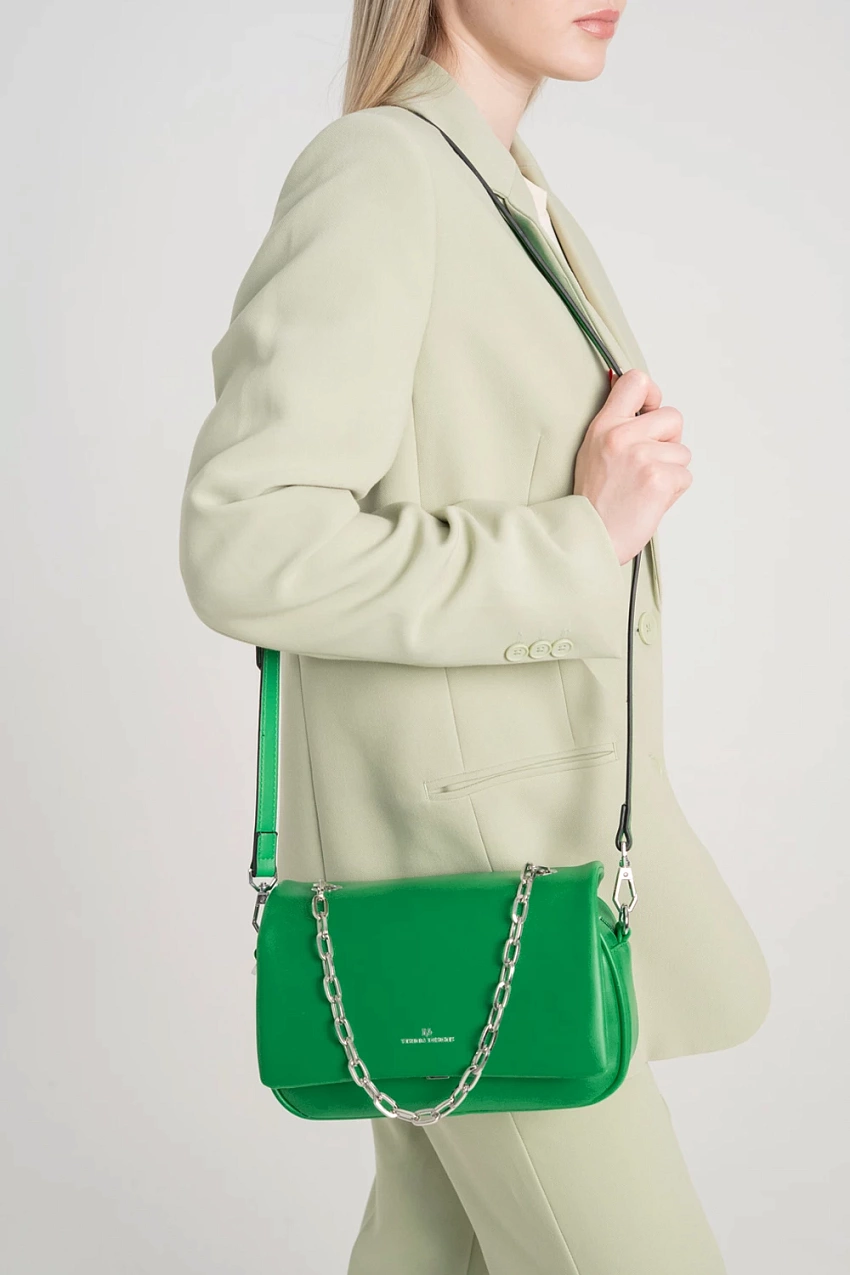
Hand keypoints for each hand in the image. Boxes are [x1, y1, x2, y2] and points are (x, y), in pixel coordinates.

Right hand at [573, 369, 691, 564]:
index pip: (636, 381)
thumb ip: (617, 425)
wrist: (590, 537)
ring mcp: (642, 456)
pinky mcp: (659, 479)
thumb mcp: (592, 451)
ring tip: (643, 487)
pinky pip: (685, 476)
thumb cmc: (594, 500)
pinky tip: (650, 500)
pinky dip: (673, 491)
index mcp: (604, 425)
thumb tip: (643, 402)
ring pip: (682, 452)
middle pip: (673, 417)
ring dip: (670, 471)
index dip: (653, 395)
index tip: (650, 412)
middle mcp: (622, 435)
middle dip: (669, 442)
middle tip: (647, 464)